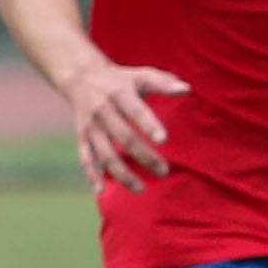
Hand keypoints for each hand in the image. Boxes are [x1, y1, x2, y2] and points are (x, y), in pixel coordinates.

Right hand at [57, 56, 186, 193]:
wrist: (80, 77)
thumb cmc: (120, 79)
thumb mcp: (140, 76)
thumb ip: (164, 83)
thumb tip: (187, 90)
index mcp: (120, 93)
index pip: (136, 111)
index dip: (149, 125)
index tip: (164, 140)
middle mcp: (103, 111)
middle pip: (124, 137)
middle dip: (144, 156)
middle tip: (164, 171)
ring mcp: (91, 126)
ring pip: (105, 154)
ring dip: (122, 173)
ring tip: (141, 189)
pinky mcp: (82, 137)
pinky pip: (86, 158)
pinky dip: (92, 175)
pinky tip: (102, 191)